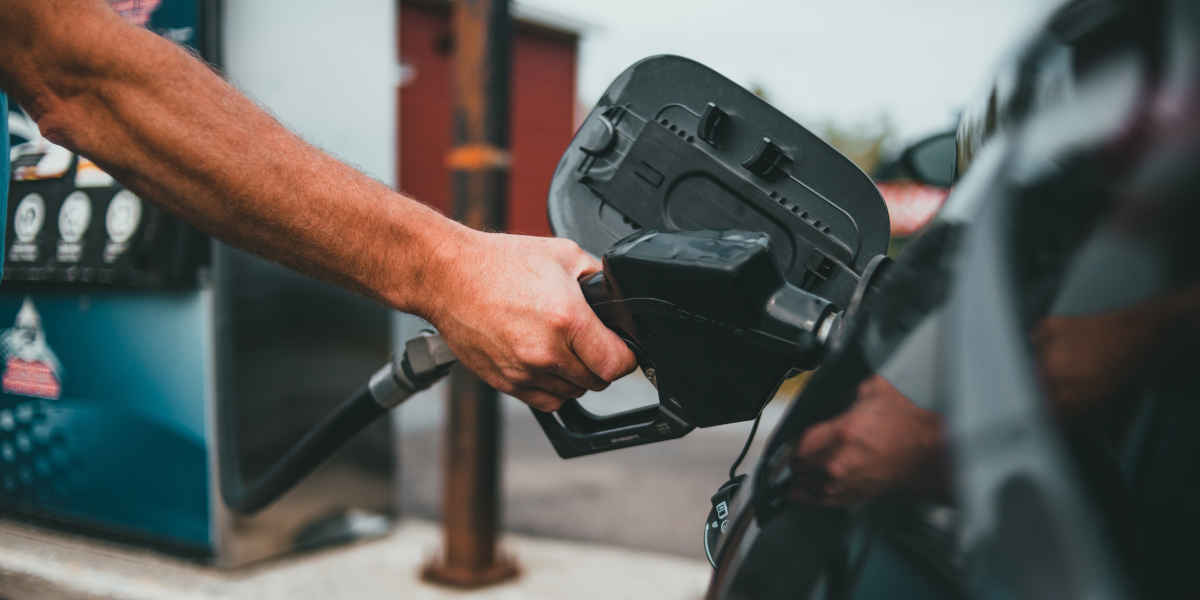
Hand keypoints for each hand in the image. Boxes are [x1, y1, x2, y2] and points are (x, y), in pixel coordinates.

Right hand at [420, 228, 636, 410]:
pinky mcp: (505, 382)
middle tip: (591, 343)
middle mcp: (546, 351)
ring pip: (572, 394)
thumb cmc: (499, 263)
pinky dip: (553, 388)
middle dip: (601, 364)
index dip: (626, 356)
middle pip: (597, 381)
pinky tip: (547, 363)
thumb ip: (598, 279)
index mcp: (567, 319)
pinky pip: (545, 401)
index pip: (617, 363)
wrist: (448, 276)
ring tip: (565, 350)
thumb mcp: (563, 254)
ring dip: (576, 377)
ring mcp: (524, 371)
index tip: (622, 348)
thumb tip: (617, 297)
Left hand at [790, 375, 946, 505]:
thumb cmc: (912, 423)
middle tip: (784, 459)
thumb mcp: (878, 390)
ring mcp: (849, 481)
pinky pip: (827, 501)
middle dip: (792, 462)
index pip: (800, 442)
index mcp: (844, 432)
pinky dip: (813, 498)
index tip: (786, 442)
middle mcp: (841, 461)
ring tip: (787, 479)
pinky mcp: (860, 494)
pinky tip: (803, 495)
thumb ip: (852, 392)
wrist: (934, 452)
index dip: (790, 442)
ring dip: (798, 483)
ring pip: (810, 488)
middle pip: (800, 467)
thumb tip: (843, 394)